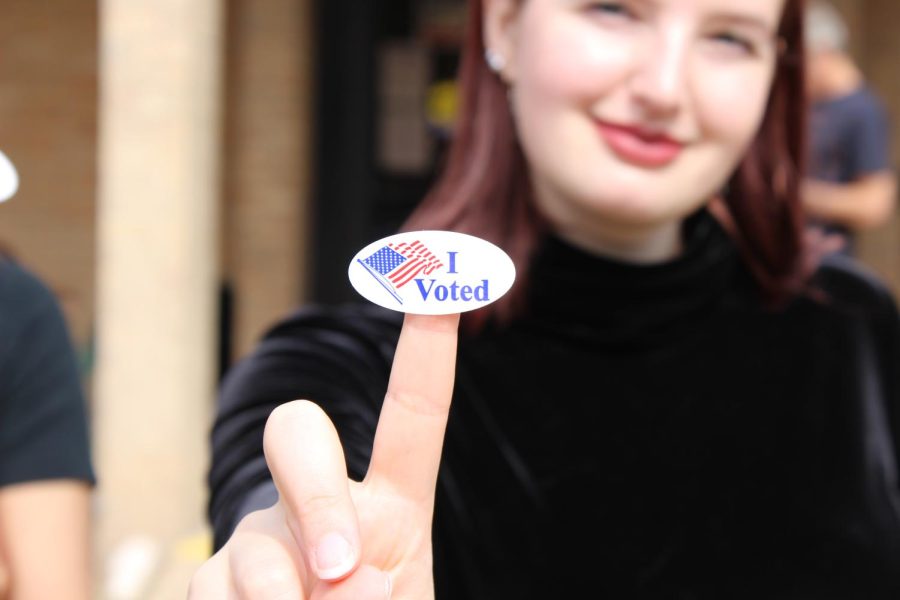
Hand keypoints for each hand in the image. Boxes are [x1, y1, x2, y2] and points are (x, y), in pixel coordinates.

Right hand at [189, 313, 459, 599]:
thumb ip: (382, 597)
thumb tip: (332, 577)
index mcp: (393, 504)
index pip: (413, 415)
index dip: (426, 348)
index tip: (439, 282)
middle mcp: (319, 499)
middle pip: (298, 433)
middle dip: (316, 495)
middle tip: (340, 564)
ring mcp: (261, 534)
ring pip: (256, 544)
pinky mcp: (211, 577)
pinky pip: (211, 590)